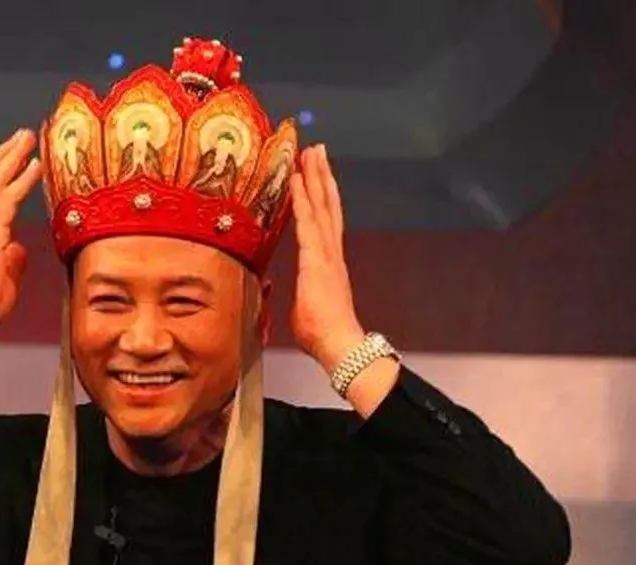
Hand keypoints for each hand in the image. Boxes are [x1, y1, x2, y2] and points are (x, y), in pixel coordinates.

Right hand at [0, 128, 40, 332]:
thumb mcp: (4, 280)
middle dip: (7, 154)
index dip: (3, 172)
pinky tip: (34, 165)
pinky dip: (21, 180)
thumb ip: (11, 262)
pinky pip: (7, 200)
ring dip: (13, 156)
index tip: (17, 155)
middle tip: (23, 134)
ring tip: (28, 136)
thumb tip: (18, 249)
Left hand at [289, 144, 364, 371]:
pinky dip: (302, 198)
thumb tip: (299, 300)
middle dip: (322, 176)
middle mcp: (331, 253)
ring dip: (315, 177)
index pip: (325, 223)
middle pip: (327, 206)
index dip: (321, 197)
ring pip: (321, 206)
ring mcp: (325, 253)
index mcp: (329, 265)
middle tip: (317, 150)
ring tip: (311, 152)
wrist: (339, 344)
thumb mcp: (306, 311)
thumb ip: (303, 298)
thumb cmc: (324, 335)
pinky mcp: (316, 258)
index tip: (316, 175)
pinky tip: (296, 179)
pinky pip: (307, 221)